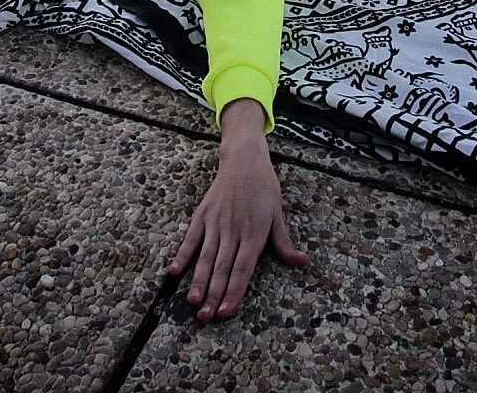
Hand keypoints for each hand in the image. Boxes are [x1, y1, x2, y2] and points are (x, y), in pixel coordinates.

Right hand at [168, 99, 307, 320]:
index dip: (234, 291)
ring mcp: (216, 222)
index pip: (243, 268)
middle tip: (206, 318)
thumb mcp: (278, 213)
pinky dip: (182, 254)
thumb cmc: (265, 187)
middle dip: (214, 295)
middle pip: (222, 268)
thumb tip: (302, 261)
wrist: (244, 158)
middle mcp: (234, 229)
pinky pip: (191, 238)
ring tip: (193, 302)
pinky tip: (174, 271)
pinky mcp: (203, 215)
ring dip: (198, 281)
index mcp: (255, 232)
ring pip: (205, 257)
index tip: (226, 311)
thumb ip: (284, 242)